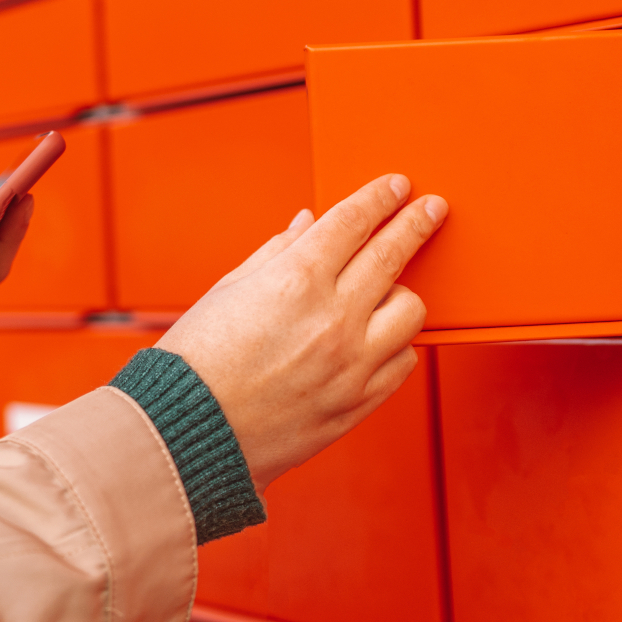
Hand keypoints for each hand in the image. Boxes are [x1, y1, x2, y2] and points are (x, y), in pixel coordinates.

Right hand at [156, 175, 446, 492]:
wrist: (189, 435)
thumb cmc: (198, 361)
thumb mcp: (229, 290)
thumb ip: (277, 252)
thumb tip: (308, 224)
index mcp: (295, 280)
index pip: (354, 221)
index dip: (379, 197)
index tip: (397, 186)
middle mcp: (333, 317)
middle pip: (393, 253)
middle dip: (417, 222)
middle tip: (431, 209)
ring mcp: (352, 362)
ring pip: (411, 309)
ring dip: (402, 292)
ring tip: (385, 292)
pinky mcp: (358, 402)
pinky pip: (403, 361)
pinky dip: (395, 344)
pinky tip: (376, 338)